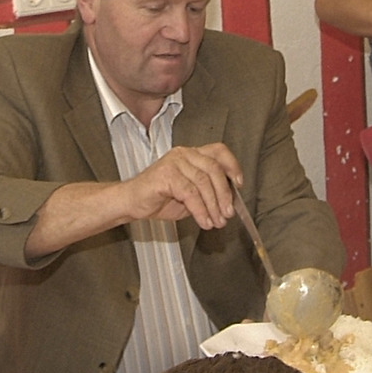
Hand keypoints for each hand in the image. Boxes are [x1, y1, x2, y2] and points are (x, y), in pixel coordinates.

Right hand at [121, 144, 241, 228]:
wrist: (132, 202)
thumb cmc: (159, 197)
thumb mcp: (191, 195)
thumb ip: (208, 192)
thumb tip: (228, 203)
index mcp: (192, 155)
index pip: (218, 151)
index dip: (232, 165)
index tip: (239, 184)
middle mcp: (184, 154)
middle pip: (214, 169)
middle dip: (224, 194)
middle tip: (227, 213)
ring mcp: (174, 162)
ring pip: (203, 182)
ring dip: (213, 206)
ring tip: (216, 221)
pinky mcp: (165, 174)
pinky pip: (190, 193)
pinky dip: (200, 210)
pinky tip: (203, 221)